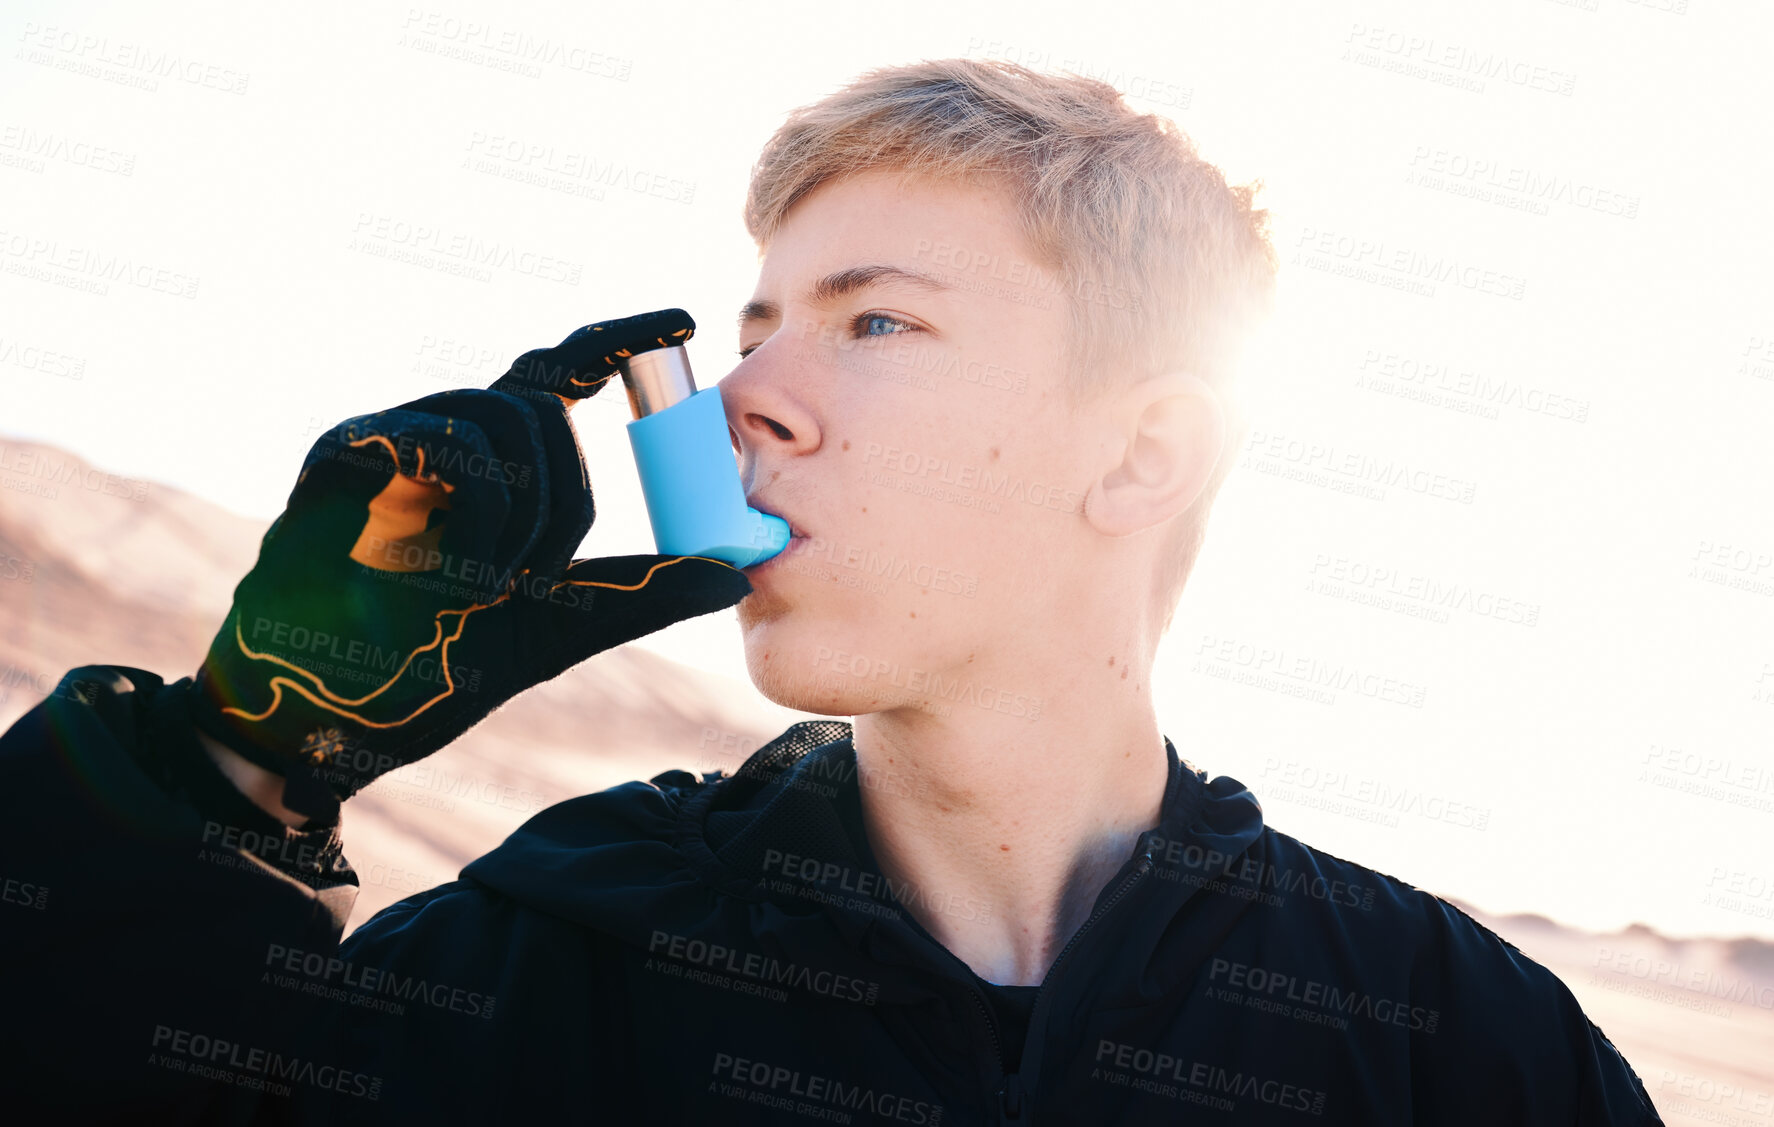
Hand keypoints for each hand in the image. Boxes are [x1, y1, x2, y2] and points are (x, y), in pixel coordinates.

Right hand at [190, 309, 749, 815]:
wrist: (337, 710)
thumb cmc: (433, 664)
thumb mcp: (560, 628)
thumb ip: (643, 595)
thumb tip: (738, 575)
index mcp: (496, 463)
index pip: (562, 372)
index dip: (619, 339)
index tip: (682, 320)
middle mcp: (448, 432)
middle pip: (546, 409)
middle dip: (561, 505)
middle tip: (518, 585)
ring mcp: (396, 432)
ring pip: (508, 420)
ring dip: (517, 523)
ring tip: (472, 590)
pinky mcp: (350, 445)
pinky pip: (454, 441)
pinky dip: (474, 521)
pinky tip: (442, 578)